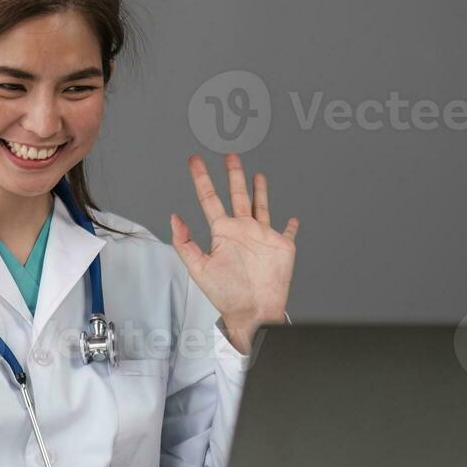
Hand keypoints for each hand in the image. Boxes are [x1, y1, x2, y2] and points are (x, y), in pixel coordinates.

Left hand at [170, 153, 298, 355]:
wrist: (254, 311)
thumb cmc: (227, 295)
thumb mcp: (199, 269)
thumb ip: (186, 243)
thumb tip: (174, 218)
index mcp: (223, 233)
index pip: (210, 199)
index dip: (201, 179)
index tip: (195, 161)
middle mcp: (242, 230)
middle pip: (237, 195)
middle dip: (233, 175)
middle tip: (230, 156)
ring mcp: (262, 236)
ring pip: (261, 206)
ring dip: (259, 190)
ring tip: (256, 174)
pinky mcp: (282, 245)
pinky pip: (287, 231)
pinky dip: (290, 225)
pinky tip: (292, 218)